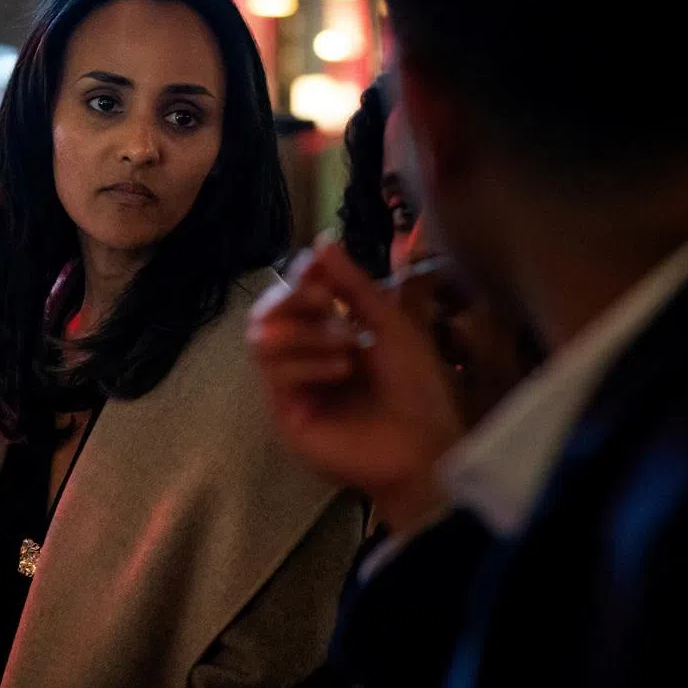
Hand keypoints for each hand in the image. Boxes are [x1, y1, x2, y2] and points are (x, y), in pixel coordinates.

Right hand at [248, 243, 463, 535]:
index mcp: (326, 333)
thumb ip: (352, 285)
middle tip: (323, 299)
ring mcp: (291, 387)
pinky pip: (275, 372)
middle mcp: (302, 357)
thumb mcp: (389, 324)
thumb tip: (320, 242)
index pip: (291, 295)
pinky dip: (307, 361)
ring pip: (262, 339)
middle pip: (266, 313)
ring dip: (306, 332)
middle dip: (293, 298)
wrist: (425, 445)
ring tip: (348, 343)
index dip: (299, 276)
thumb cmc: (414, 386)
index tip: (317, 267)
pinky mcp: (285, 413)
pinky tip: (341, 370)